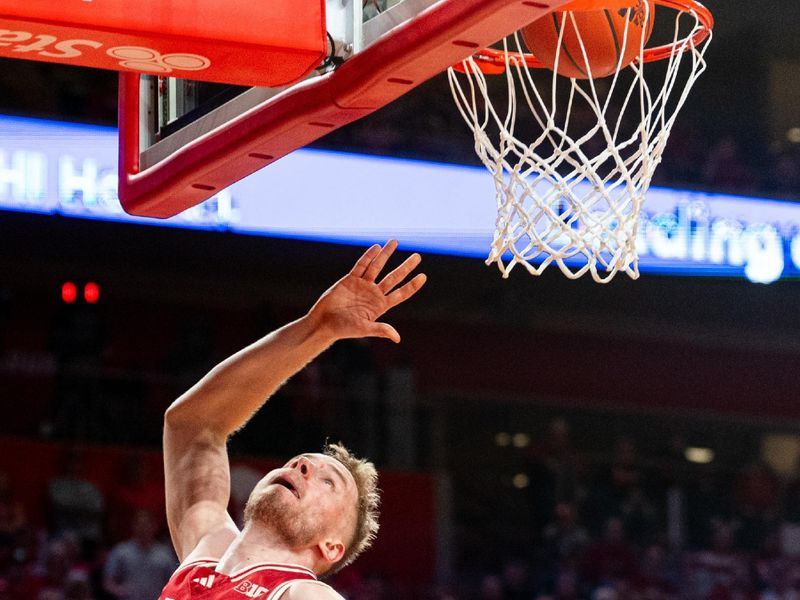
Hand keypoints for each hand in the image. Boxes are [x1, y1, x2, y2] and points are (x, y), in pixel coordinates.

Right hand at [308, 240, 425, 342]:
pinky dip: (368, 257)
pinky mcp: (350, 280)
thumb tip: (397, 338)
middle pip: (394, 277)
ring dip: (386, 255)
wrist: (323, 322)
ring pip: (377, 267)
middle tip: (418, 256)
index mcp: (380, 306)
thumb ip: (380, 329)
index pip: (401, 293)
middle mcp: (374, 294)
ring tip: (395, 242)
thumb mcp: (363, 328)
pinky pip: (361, 265)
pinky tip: (376, 248)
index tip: (423, 276)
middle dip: (406, 267)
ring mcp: (362, 285)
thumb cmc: (343, 328)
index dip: (412, 285)